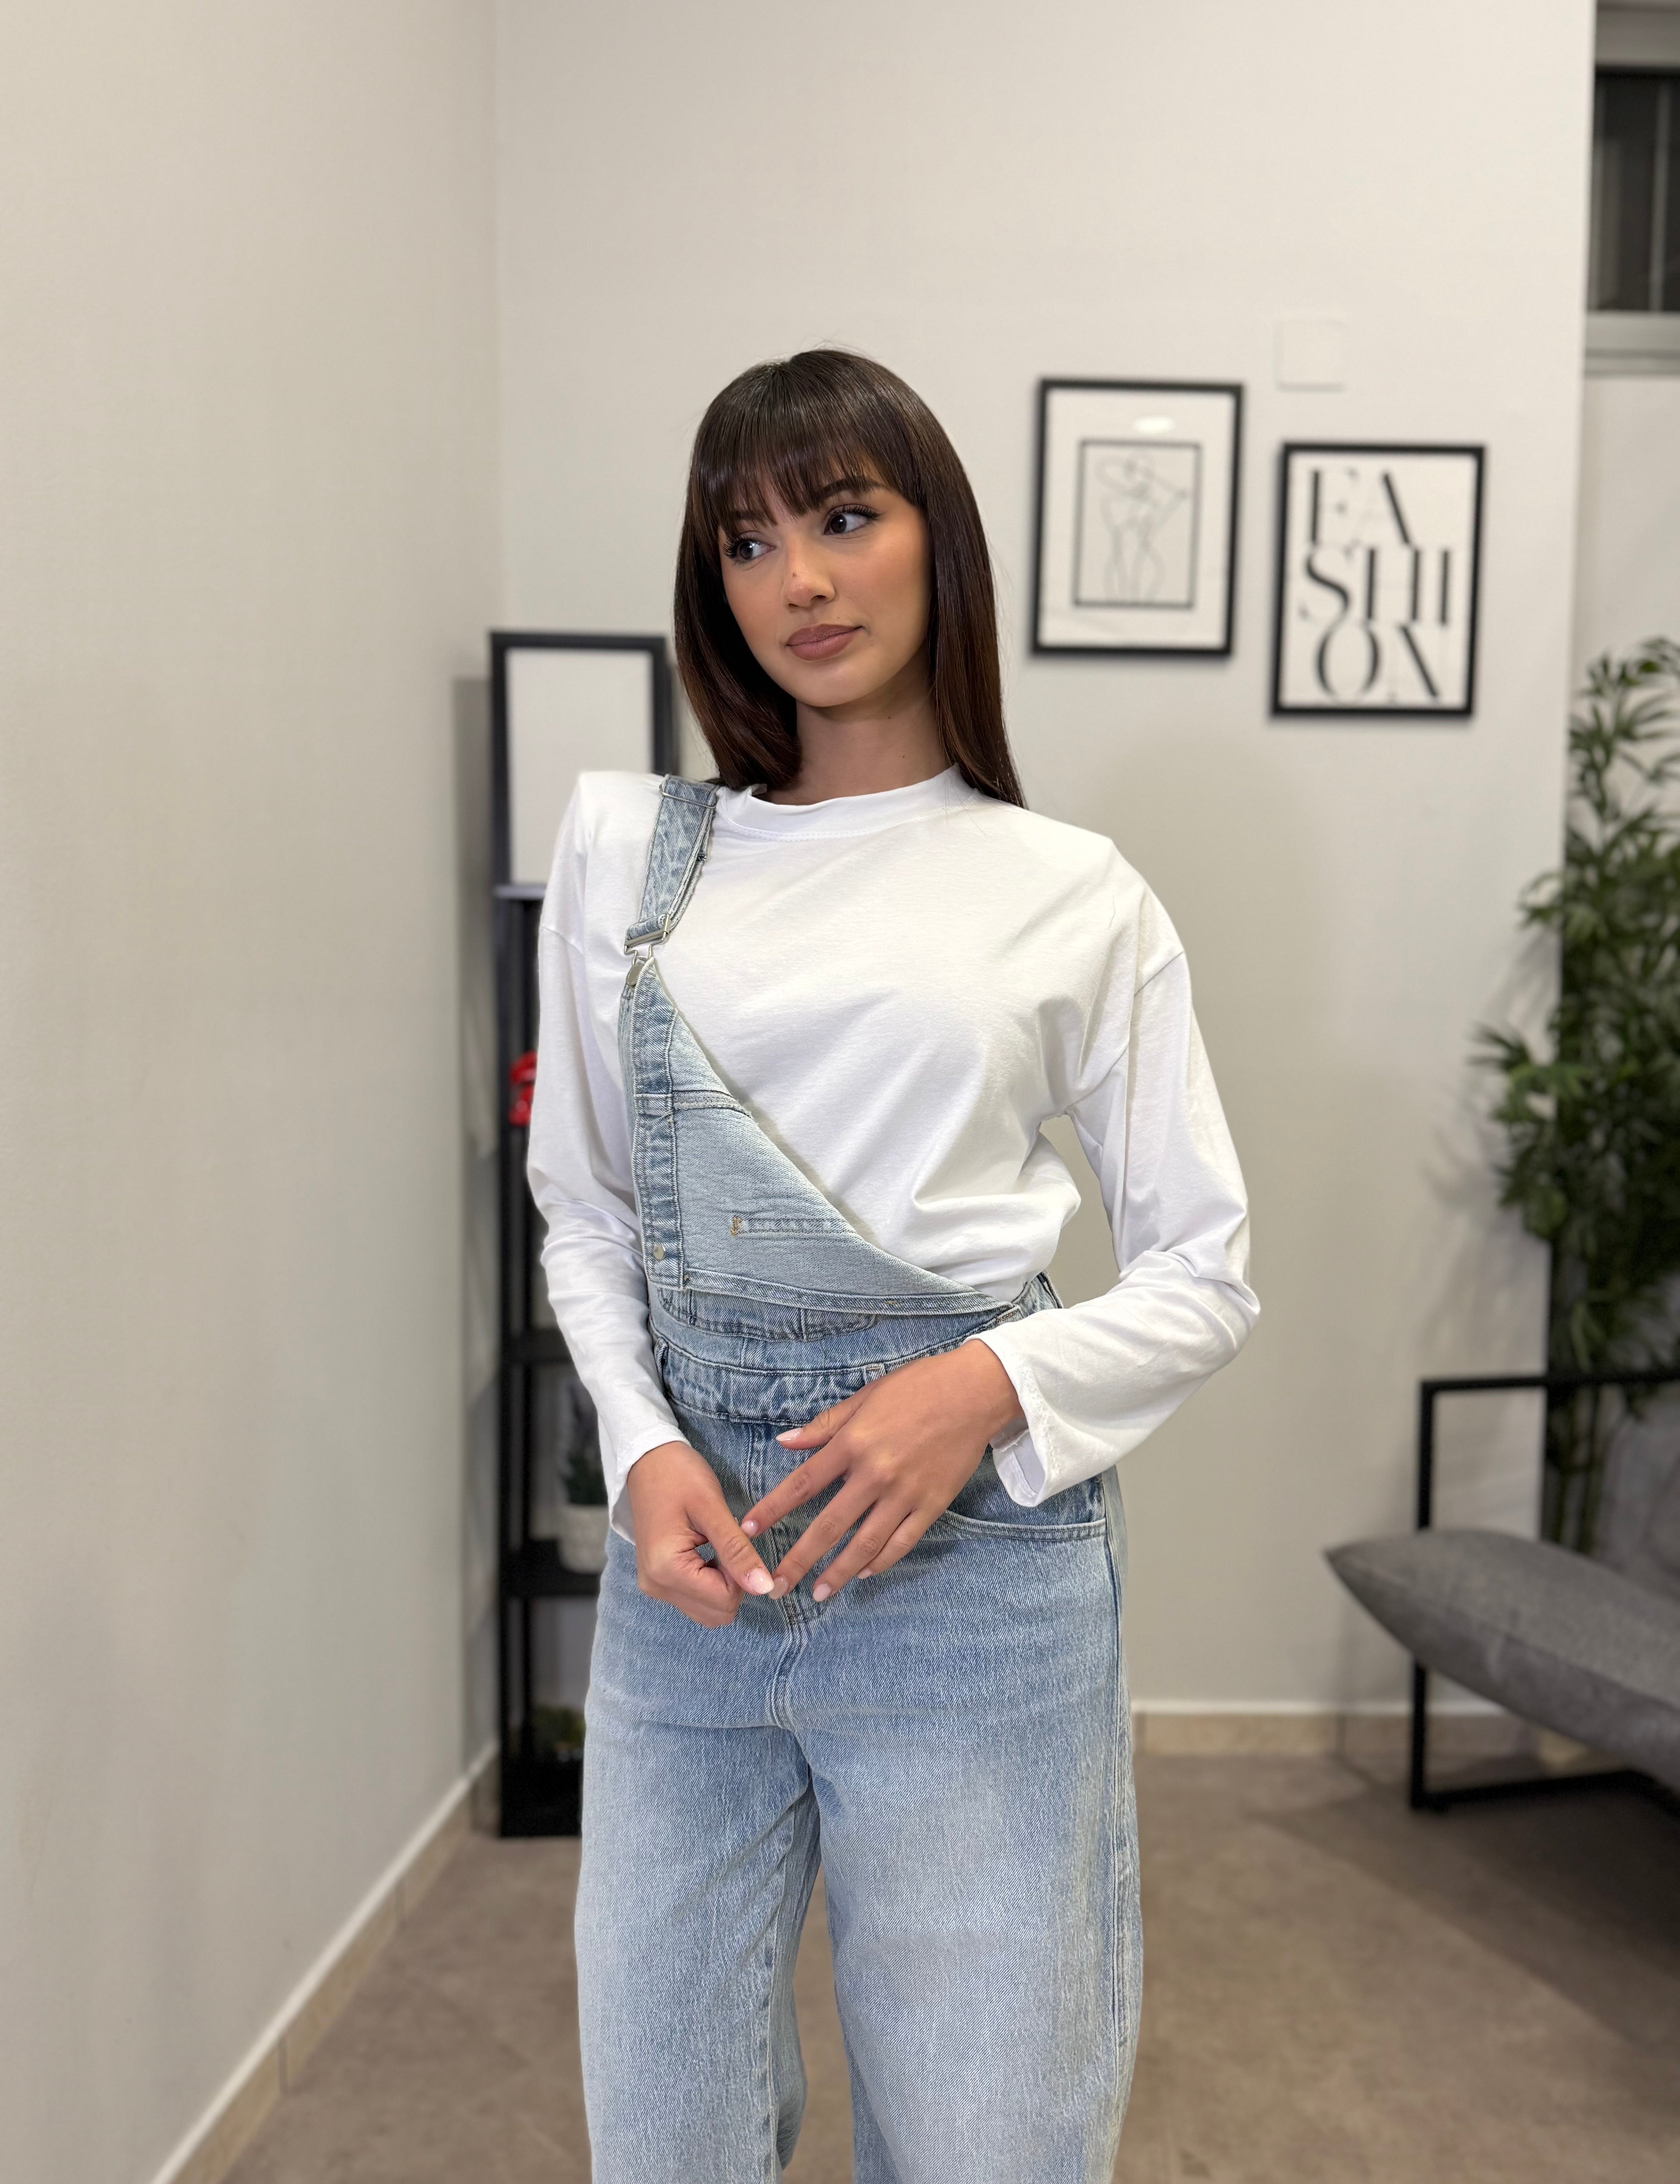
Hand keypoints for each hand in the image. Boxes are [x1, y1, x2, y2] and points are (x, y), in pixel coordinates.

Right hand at [625, 1440, 774, 1627]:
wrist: (646, 1460)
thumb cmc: (678, 1475)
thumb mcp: (712, 1509)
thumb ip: (738, 1551)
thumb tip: (764, 1588)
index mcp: (667, 1569)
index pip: (725, 1600)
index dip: (742, 1574)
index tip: (734, 1540)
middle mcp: (656, 1586)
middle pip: (718, 1613)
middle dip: (734, 1583)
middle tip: (726, 1542)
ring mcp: (654, 1586)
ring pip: (708, 1611)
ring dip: (722, 1584)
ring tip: (714, 1545)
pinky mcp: (658, 1581)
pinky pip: (695, 1599)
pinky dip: (710, 1582)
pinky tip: (706, 1551)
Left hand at [741, 1342, 1023, 1602]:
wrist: (974, 1392)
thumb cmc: (917, 1387)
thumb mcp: (865, 1397)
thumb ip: (825, 1425)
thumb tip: (785, 1442)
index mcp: (853, 1443)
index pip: (803, 1483)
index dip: (773, 1508)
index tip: (749, 1529)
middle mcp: (875, 1473)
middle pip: (829, 1525)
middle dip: (799, 1559)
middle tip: (777, 1585)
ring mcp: (905, 1493)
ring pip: (865, 1543)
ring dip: (839, 1572)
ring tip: (818, 1593)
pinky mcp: (932, 1505)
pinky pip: (902, 1542)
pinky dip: (881, 1561)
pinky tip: (864, 1573)